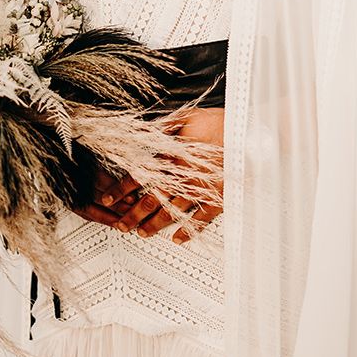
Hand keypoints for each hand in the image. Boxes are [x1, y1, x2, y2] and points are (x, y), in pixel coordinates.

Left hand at [83, 108, 223, 242]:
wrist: (247, 132)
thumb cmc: (218, 122)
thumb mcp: (187, 117)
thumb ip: (165, 127)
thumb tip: (143, 132)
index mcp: (173, 156)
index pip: (140, 175)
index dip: (122, 188)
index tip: (109, 198)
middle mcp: (183, 176)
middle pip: (151, 200)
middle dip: (133, 214)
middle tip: (120, 226)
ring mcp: (200, 190)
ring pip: (172, 212)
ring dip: (154, 224)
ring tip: (142, 233)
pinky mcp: (218, 197)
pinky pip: (200, 219)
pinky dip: (188, 230)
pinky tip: (177, 239)